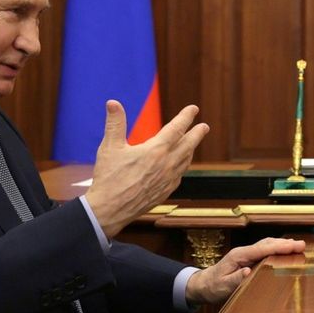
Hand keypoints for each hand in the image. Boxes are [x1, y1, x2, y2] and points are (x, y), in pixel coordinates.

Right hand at [84, 101, 208, 237]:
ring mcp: (168, 180)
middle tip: (204, 126)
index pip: (176, 129)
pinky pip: (179, 176)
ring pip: (185, 161)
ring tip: (192, 144)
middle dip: (197, 134)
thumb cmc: (109, 178)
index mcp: (156, 150)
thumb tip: (112, 103)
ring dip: (191, 150)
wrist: (110, 210)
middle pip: (188, 145)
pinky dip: (183, 166)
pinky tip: (180, 166)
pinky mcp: (165, 192)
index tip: (193, 109)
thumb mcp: (110, 147)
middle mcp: (167, 164)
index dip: (186, 117)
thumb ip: (115, 123)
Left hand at [186, 236, 305, 305]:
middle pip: (267, 244)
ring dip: (282, 244)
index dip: (279, 247)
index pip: (262, 249)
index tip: (294, 246)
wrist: (203, 284)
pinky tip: (284, 251)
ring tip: (298, 246)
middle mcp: (243, 252)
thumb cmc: (212, 286)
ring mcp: (245, 254)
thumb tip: (248, 271)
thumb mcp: (223, 286)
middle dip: (285, 243)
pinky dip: (276, 249)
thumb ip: (235, 279)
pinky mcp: (247, 258)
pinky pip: (264, 251)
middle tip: (302, 244)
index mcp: (239, 256)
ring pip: (267, 245)